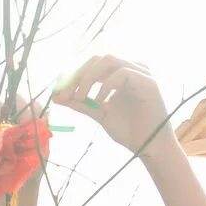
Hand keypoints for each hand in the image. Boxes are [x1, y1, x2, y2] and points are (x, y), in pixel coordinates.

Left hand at [54, 55, 205, 205]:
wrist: (148, 146)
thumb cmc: (128, 130)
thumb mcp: (99, 114)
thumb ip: (81, 103)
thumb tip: (57, 97)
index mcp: (119, 74)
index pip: (93, 64)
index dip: (74, 74)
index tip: (59, 92)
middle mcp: (131, 69)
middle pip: (99, 58)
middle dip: (79, 75)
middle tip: (68, 94)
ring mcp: (141, 73)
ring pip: (110, 60)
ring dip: (90, 77)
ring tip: (82, 97)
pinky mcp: (148, 82)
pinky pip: (123, 73)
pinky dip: (107, 86)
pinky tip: (101, 102)